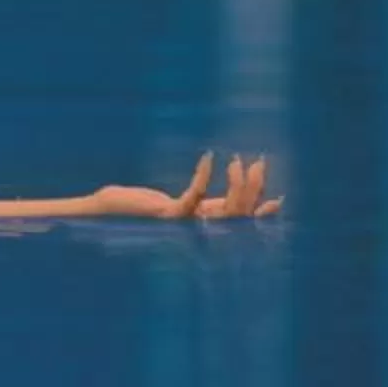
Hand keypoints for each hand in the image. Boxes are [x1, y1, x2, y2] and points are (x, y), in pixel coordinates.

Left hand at [89, 151, 280, 219]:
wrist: (106, 212)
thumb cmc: (138, 207)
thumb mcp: (177, 204)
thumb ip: (202, 203)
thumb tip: (217, 199)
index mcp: (203, 225)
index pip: (241, 222)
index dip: (261, 213)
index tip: (281, 201)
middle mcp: (199, 229)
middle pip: (239, 214)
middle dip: (253, 189)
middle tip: (259, 161)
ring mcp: (186, 225)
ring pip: (224, 210)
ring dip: (237, 185)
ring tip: (238, 159)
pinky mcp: (170, 216)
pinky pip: (194, 196)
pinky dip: (203, 176)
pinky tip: (208, 157)